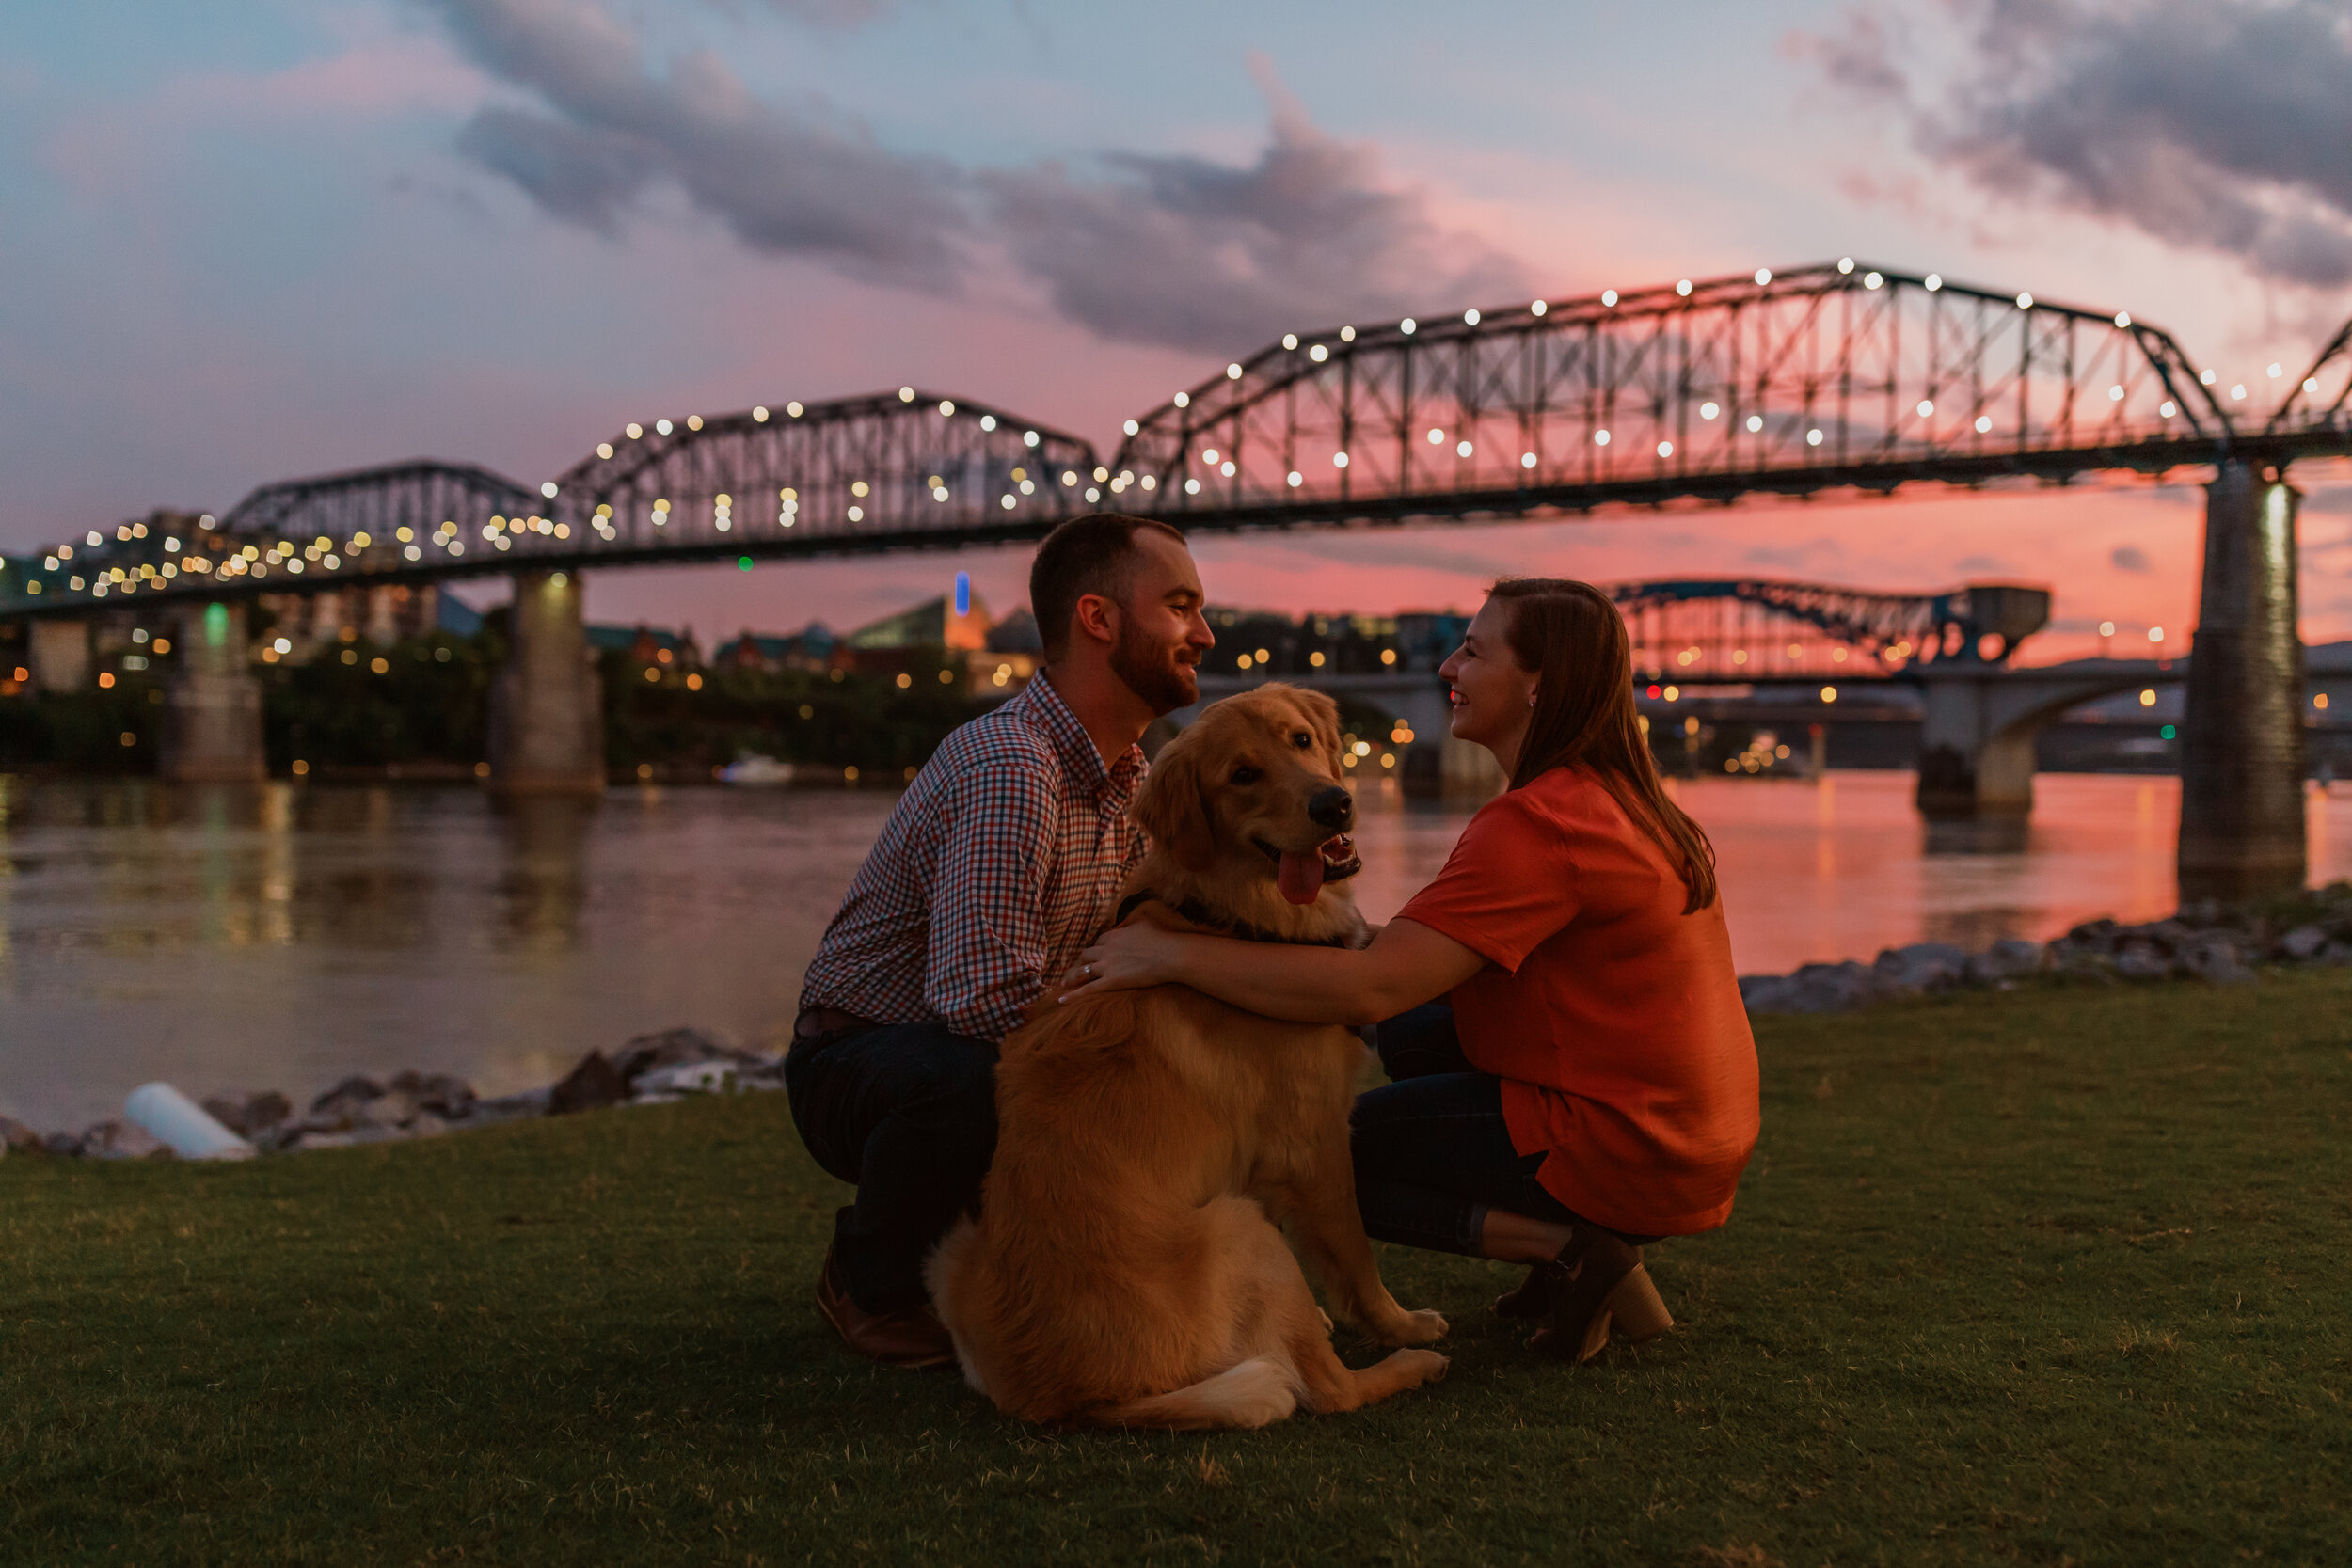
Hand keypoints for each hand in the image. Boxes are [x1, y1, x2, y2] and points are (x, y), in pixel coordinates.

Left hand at [1059, 922, 1187, 1001]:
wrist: (1169, 955)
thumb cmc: (1162, 938)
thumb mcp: (1144, 922)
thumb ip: (1131, 923)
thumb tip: (1128, 921)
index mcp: (1114, 935)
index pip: (1098, 941)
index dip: (1096, 948)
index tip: (1095, 953)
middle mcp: (1106, 949)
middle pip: (1086, 955)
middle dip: (1080, 961)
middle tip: (1075, 967)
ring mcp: (1107, 966)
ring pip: (1082, 971)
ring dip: (1071, 976)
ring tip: (1064, 982)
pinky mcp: (1112, 981)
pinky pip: (1088, 989)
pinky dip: (1073, 995)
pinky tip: (1061, 1000)